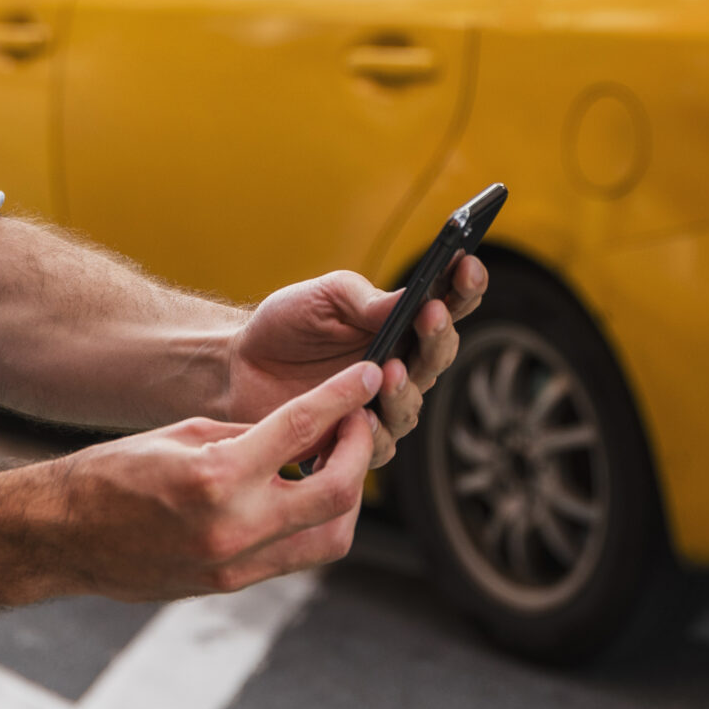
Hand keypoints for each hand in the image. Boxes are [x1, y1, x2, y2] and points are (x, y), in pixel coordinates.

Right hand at [48, 364, 381, 600]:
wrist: (65, 535)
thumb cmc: (114, 471)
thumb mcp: (183, 434)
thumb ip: (248, 437)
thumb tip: (302, 434)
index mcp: (217, 476)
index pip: (302, 429)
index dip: (343, 398)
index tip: (368, 376)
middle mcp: (233, 526)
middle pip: (337, 494)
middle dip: (360, 453)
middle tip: (360, 423)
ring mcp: (235, 564)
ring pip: (330, 538)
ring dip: (347, 498)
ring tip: (338, 462)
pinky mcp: (232, 584)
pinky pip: (297, 556)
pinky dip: (315, 524)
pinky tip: (307, 494)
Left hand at [221, 256, 487, 467]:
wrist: (240, 365)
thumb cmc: (287, 323)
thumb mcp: (323, 296)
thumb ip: (363, 298)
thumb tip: (409, 300)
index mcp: (401, 324)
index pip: (448, 305)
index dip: (465, 286)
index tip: (468, 263)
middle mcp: (401, 365)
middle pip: (439, 356)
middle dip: (438, 335)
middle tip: (430, 315)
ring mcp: (381, 406)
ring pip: (412, 405)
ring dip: (406, 387)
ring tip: (389, 369)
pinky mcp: (355, 440)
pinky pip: (379, 445)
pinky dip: (374, 431)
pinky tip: (362, 416)